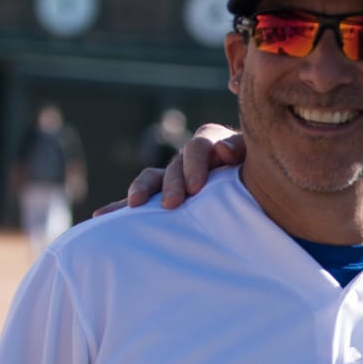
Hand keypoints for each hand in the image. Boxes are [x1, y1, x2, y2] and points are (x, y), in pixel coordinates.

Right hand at [93, 124, 246, 218]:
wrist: (260, 197)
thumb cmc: (262, 177)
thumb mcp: (257, 161)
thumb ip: (242, 151)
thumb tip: (223, 151)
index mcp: (211, 145)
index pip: (198, 147)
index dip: (195, 165)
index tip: (197, 189)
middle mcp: (188, 160)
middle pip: (173, 166)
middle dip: (172, 184)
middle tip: (174, 204)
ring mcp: (172, 179)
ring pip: (151, 180)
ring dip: (142, 192)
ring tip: (135, 207)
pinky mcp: (163, 199)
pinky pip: (140, 202)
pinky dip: (120, 208)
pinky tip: (100, 218)